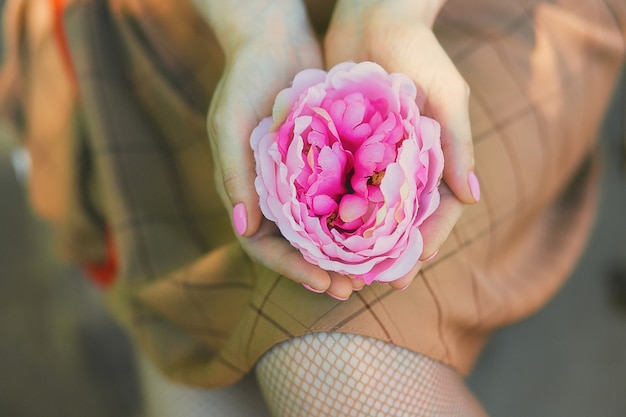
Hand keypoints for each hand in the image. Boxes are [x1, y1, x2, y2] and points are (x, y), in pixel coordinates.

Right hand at [193, 0, 363, 298]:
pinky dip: (355, 217)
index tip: (324, 282)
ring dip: (343, 252)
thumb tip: (242, 229)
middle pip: (297, 245)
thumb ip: (233, 175)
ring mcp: (299, 180)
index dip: (291, 268)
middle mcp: (273, 193)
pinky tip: (381, 230)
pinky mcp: (324, 162)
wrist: (274, 38)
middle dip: (323, 269)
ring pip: (321, 228)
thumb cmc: (243, 80)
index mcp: (245, 192)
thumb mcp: (230, 124)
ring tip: (372, 271)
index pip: (264, 245)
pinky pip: (339, 197)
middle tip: (354, 288)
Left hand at [324, 0, 477, 290]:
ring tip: (342, 268)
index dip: (425, 242)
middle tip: (372, 282)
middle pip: (398, 220)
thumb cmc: (418, 52)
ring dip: (357, 240)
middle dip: (387, 253)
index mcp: (434, 157)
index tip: (411, 270)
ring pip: (367, 209)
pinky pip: (339, 183)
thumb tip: (473, 198)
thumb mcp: (445, 95)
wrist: (374, 15)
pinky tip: (318, 231)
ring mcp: (373, 157)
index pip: (436, 212)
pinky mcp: (345, 145)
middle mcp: (404, 163)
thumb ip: (456, 144)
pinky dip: (332, 208)